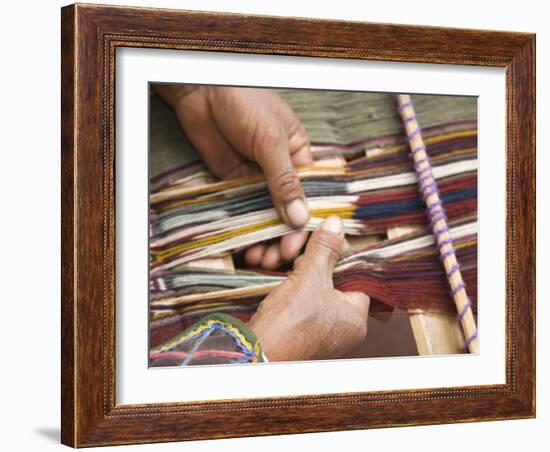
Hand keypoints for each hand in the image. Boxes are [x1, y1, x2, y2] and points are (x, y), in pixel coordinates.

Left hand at [156, 85, 311, 268]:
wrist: (202, 92)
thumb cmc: (246, 102)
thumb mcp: (271, 140)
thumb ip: (284, 180)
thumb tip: (300, 218)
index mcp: (299, 157)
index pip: (310, 197)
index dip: (307, 224)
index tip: (300, 247)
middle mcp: (280, 172)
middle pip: (287, 212)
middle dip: (284, 237)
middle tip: (277, 259)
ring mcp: (256, 180)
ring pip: (265, 217)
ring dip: (265, 239)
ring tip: (261, 259)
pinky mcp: (233, 184)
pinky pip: (243, 213)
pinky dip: (245, 232)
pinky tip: (246, 248)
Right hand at [248, 216, 370, 361]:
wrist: (255, 356)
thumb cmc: (289, 324)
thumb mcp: (309, 278)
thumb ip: (324, 249)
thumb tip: (336, 223)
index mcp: (355, 318)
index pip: (355, 274)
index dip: (337, 253)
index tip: (320, 240)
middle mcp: (343, 328)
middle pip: (333, 281)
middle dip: (311, 262)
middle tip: (293, 252)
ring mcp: (321, 333)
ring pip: (314, 290)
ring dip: (297, 273)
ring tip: (280, 264)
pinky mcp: (300, 333)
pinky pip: (300, 303)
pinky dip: (289, 288)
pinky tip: (276, 278)